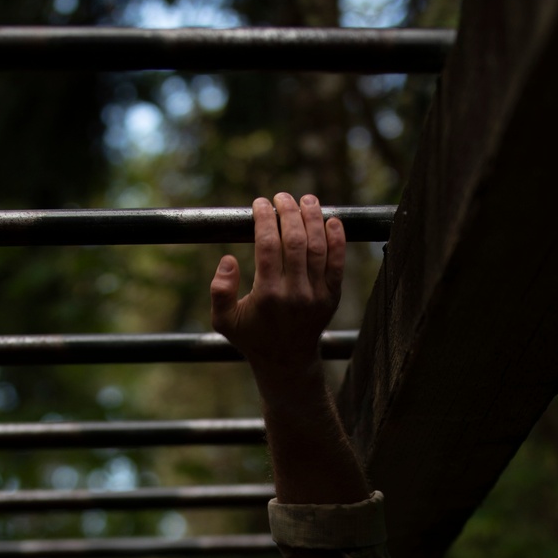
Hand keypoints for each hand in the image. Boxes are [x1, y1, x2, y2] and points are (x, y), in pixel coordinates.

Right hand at [210, 192, 344, 403]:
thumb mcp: (224, 321)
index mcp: (267, 295)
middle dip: (289, 212)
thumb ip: (219, 291)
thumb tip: (227, 259)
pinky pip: (338, 262)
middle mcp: (295, 293)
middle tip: (282, 197)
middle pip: (295, 240)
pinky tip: (331, 220)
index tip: (260, 203)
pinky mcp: (332, 296)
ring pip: (319, 247)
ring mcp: (317, 295)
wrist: (286, 361)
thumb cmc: (252, 336)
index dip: (265, 219)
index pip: (268, 245)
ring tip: (307, 199)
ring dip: (314, 218)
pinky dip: (338, 239)